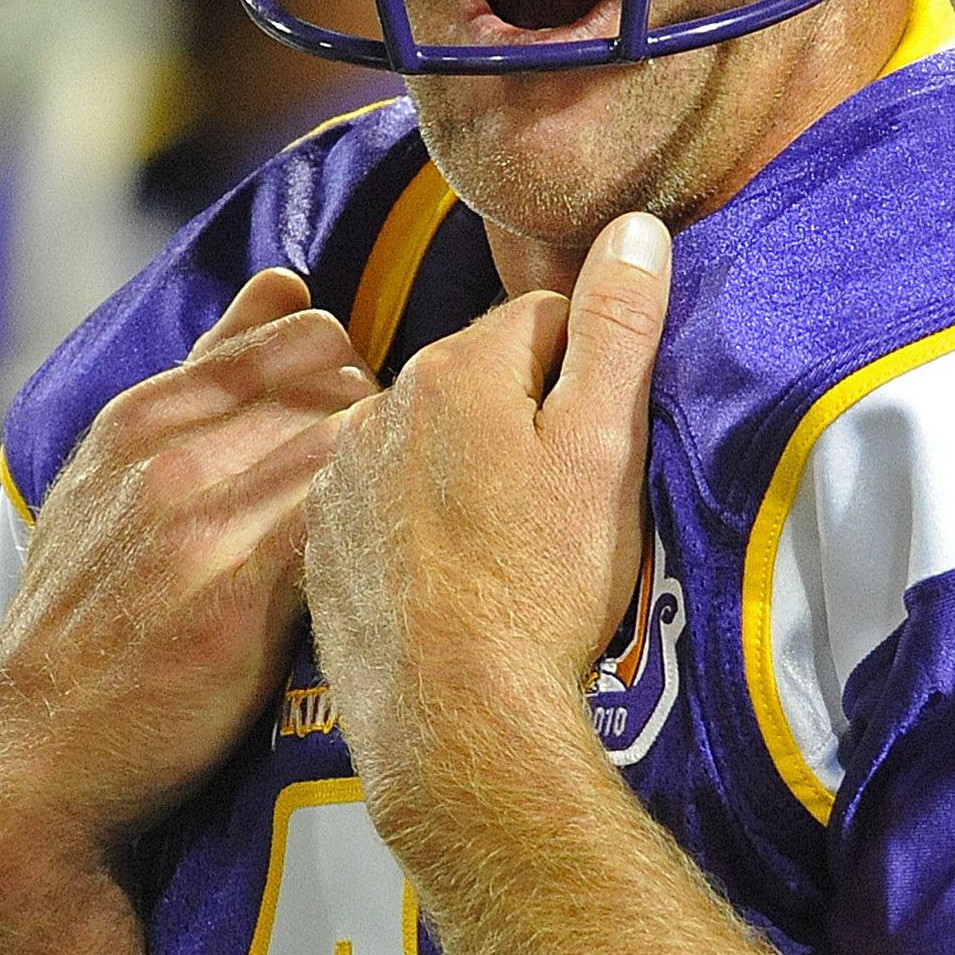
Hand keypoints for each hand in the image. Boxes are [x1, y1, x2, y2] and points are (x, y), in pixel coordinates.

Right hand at [0, 270, 378, 848]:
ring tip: (391, 543)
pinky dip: (382, 542)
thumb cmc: (87, 621)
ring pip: (355, 446)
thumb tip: (282, 283)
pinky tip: (383, 584)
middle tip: (389, 496)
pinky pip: (347, 525)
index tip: (356, 443)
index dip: (353, 380)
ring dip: (391, 489)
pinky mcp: (238, 596)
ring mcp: (201, 522)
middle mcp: (168, 454)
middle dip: (383, 426)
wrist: (35, 754)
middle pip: (343, 382)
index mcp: (140, 415)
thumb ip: (204, 379)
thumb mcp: (113, 478)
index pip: (302, 333)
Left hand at [305, 212, 670, 832]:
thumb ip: (618, 329)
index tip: (601, 450)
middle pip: (476, 381)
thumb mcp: (605, 449)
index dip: (588, 380)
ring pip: (423, 445)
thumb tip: (634, 228)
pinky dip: (414, 530)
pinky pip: (379, 509)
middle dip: (521, 422)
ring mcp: (339, 483)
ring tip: (505, 553)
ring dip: (464, 474)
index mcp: (454, 370)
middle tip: (560, 511)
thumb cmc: (543, 590)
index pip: (542, 324)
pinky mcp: (320, 551)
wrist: (457, 726)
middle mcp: (378, 409)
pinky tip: (451, 583)